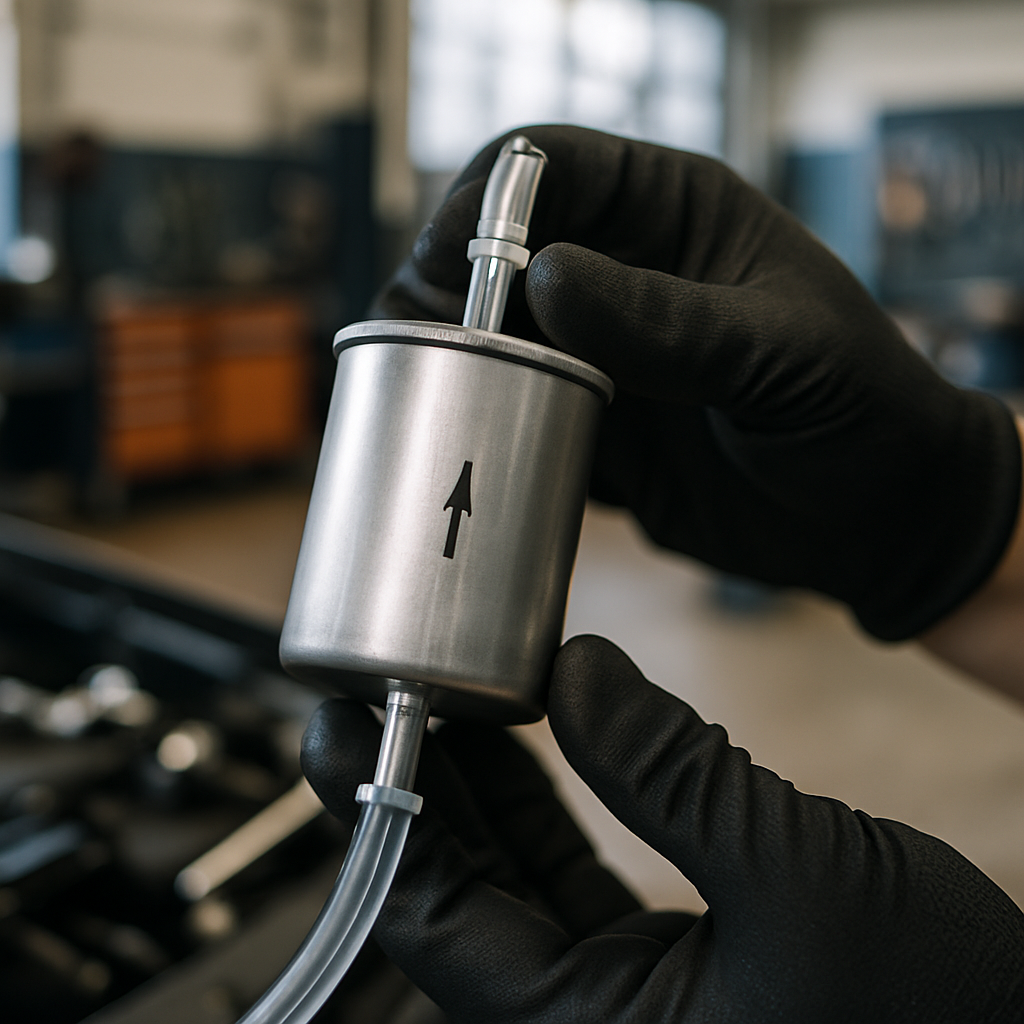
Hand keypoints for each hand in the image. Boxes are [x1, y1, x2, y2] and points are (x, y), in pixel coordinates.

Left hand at [302, 635, 1023, 1023]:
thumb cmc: (937, 1007)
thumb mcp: (797, 872)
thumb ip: (670, 769)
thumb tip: (578, 672)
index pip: (435, 919)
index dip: (375, 814)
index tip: (334, 728)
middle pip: (460, 894)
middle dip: (416, 789)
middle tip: (380, 694)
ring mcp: (622, 997)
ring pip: (511, 882)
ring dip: (478, 789)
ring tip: (443, 698)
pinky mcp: (660, 966)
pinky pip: (567, 878)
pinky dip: (545, 804)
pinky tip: (532, 734)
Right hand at [375, 125, 1020, 639]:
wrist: (875, 519)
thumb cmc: (860, 410)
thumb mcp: (780, 353)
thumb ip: (670, 320)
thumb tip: (546, 281)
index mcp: (676, 216)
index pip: (555, 166)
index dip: (487, 198)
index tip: (446, 256)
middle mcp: (628, 276)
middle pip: (503, 252)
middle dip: (445, 283)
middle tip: (411, 333)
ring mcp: (606, 354)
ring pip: (500, 336)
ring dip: (452, 356)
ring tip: (413, 387)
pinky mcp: (597, 426)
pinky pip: (521, 414)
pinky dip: (483, 426)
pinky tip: (455, 443)